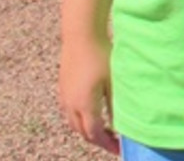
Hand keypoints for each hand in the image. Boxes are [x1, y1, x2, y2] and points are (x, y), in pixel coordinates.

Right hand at [57, 36, 118, 153]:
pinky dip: (81, 119)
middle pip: (83, 132)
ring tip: (105, 130)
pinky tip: (93, 114)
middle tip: (114, 142)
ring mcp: (64, 97)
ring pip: (74, 123)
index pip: (95, 134)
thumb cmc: (101, 54)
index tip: (120, 149)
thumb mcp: (114, 81)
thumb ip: (116, 104)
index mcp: (85, 105)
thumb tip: (120, 123)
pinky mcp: (63, 88)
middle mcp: (70, 104)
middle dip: (98, 140)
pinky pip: (70, 112)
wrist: (81, 34)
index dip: (108, 144)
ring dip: (88, 130)